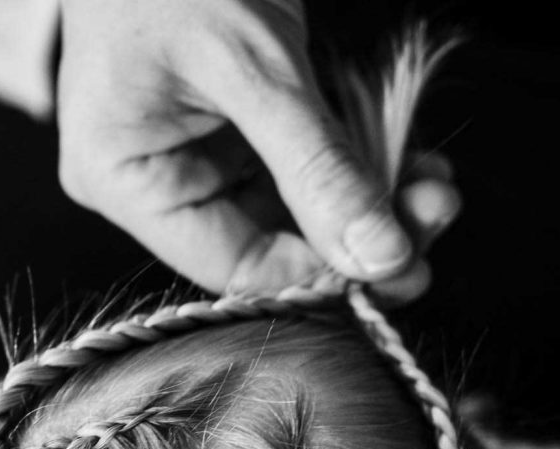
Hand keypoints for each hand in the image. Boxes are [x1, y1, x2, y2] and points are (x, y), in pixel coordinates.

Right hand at [58, 0, 459, 296]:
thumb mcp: (253, 64)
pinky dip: (356, 168)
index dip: (320, 273)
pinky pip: (301, 172)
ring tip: (434, 188)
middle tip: (433, 219)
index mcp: (125, 178)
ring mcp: (196, 159)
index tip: (399, 262)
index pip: (235, 265)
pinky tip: (409, 164)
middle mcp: (157, 184)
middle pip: (272, 246)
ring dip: (370, 205)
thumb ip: (317, 168)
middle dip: (359, 236)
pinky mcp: (233, 134)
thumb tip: (381, 259)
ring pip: (296, 214)